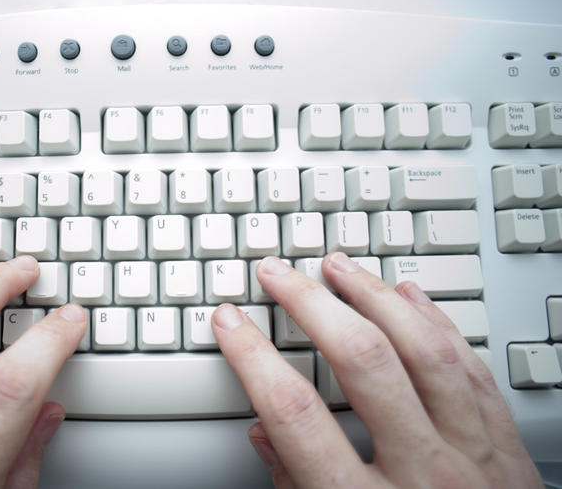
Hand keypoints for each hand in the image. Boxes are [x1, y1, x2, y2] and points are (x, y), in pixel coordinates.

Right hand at [212, 253, 542, 488]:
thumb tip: (264, 433)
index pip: (294, 414)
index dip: (252, 357)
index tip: (230, 323)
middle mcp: (424, 475)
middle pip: (361, 362)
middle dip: (310, 305)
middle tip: (278, 275)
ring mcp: (473, 456)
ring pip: (423, 351)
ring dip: (374, 297)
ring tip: (338, 265)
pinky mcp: (505, 447)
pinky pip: (470, 368)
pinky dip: (437, 323)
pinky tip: (410, 294)